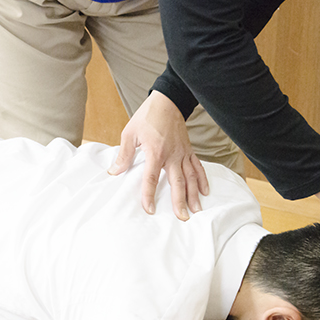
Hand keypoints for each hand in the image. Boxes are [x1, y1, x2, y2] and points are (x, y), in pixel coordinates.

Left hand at [108, 91, 208, 220]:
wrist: (167, 101)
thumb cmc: (147, 117)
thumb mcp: (129, 133)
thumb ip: (124, 155)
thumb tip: (114, 172)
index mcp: (155, 151)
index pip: (151, 178)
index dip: (149, 194)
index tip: (149, 209)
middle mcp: (172, 155)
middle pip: (177, 182)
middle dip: (180, 201)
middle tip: (182, 217)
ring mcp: (182, 153)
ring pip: (191, 177)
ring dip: (194, 195)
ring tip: (197, 210)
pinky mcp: (189, 150)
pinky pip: (197, 167)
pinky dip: (202, 179)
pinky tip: (205, 192)